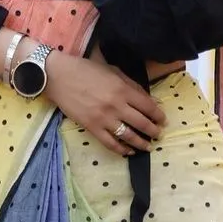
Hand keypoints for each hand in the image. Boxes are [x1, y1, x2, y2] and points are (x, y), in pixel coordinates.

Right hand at [45, 50, 165, 155]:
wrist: (59, 76)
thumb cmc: (86, 70)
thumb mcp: (113, 71)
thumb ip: (132, 85)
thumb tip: (149, 100)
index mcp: (122, 89)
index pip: (148, 106)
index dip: (158, 115)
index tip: (163, 120)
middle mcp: (116, 106)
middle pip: (142, 123)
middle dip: (153, 131)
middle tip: (158, 135)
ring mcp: (103, 118)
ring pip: (128, 136)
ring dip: (141, 143)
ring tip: (148, 146)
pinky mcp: (91, 127)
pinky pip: (110, 143)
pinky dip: (121, 149)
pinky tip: (128, 151)